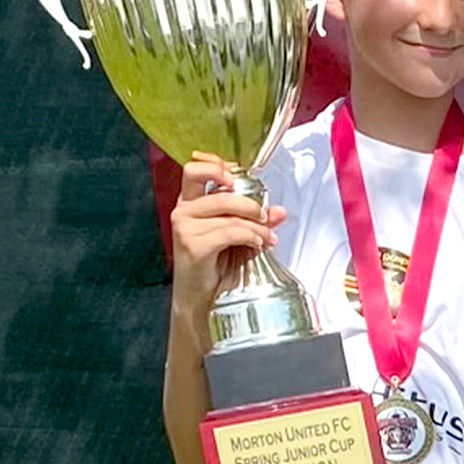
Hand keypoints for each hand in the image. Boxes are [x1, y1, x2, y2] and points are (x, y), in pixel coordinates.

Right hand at [170, 151, 286, 314]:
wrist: (201, 297)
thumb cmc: (215, 262)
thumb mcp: (238, 234)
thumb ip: (256, 219)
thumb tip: (280, 211)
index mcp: (190, 201)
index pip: (194, 169)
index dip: (217, 166)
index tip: (237, 177)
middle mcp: (183, 211)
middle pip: (221, 192)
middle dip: (251, 205)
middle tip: (265, 217)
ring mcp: (184, 228)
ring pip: (230, 216)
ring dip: (257, 227)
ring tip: (267, 239)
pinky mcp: (192, 246)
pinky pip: (230, 232)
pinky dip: (250, 237)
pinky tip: (257, 246)